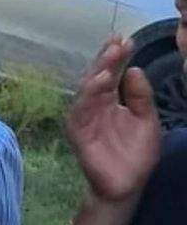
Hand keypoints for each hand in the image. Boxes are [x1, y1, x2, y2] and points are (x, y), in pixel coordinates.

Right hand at [67, 36, 162, 202]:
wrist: (127, 184)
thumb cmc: (136, 153)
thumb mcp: (147, 119)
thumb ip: (140, 96)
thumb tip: (134, 69)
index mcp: (112, 100)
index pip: (113, 73)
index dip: (117, 57)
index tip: (126, 40)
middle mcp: (96, 105)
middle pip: (97, 76)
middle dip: (106, 59)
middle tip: (117, 43)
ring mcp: (85, 118)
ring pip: (86, 89)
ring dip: (97, 72)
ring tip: (110, 58)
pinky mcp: (78, 132)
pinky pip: (80, 110)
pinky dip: (88, 95)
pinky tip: (100, 82)